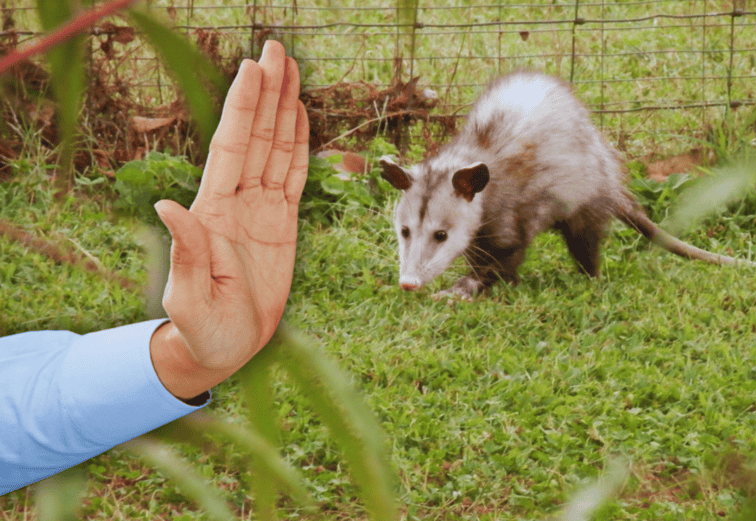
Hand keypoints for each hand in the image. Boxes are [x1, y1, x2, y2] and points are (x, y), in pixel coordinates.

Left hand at [150, 40, 308, 398]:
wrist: (225, 347)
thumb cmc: (201, 329)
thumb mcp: (190, 298)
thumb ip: (186, 253)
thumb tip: (168, 207)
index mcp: (214, 212)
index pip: (231, 149)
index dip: (243, 110)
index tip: (252, 71)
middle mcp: (236, 202)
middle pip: (254, 136)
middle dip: (266, 93)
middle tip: (278, 50)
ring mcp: (261, 209)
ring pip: (275, 148)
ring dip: (283, 109)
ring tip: (291, 70)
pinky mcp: (282, 223)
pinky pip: (293, 176)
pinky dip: (298, 145)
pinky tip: (299, 117)